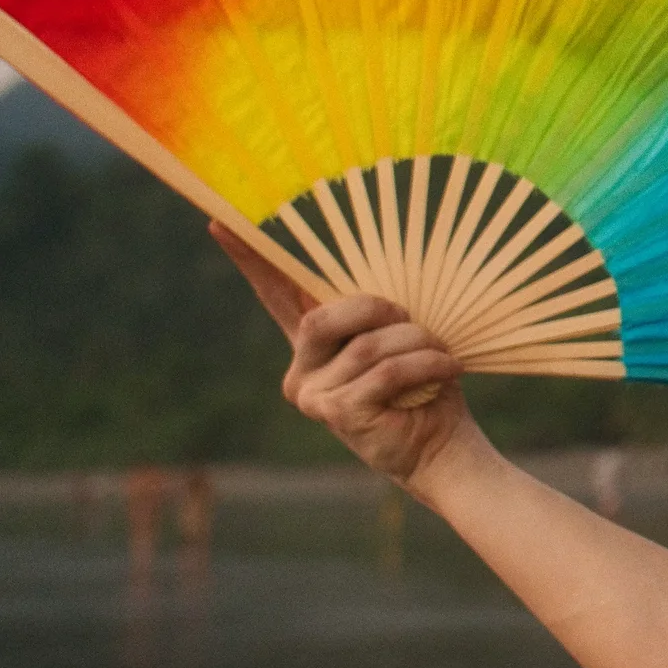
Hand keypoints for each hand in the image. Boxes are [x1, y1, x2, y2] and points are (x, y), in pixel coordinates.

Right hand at [212, 225, 472, 485]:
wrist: (441, 444)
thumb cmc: (425, 383)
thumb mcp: (399, 337)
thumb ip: (376, 311)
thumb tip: (379, 281)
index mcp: (313, 344)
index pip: (275, 295)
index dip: (251, 260)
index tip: (219, 222)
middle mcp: (301, 370)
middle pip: (323, 316)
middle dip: (378, 310)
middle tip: (414, 323)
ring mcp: (313, 395)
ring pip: (366, 345)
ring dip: (417, 342)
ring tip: (442, 353)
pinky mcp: (336, 415)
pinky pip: (385, 371)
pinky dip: (425, 364)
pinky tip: (447, 369)